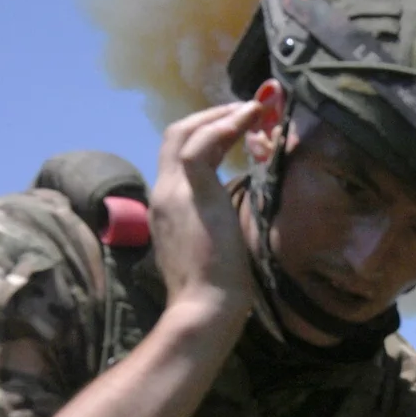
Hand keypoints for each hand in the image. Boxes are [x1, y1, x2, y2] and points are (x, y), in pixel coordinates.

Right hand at [148, 101, 263, 320]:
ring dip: (219, 115)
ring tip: (252, 109)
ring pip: (184, 133)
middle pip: (176, 136)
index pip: (179, 157)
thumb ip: (214, 225)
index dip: (208, 137)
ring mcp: (173, 191)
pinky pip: (201, 146)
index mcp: (167, 206)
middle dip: (210, 117)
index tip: (236, 130)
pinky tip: (248, 118)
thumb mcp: (212, 246)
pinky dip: (223, 125)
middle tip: (244, 110)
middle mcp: (163, 192)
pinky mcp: (191, 193)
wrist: (205, 307)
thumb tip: (230, 220)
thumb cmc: (215, 288)